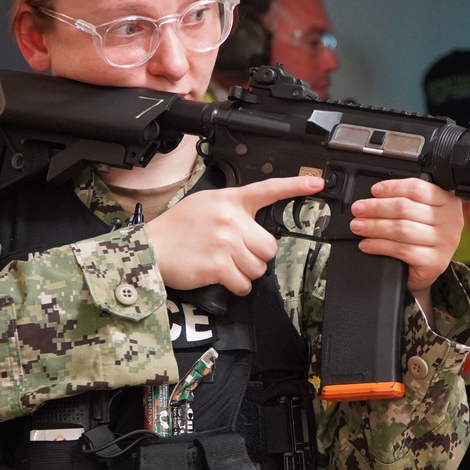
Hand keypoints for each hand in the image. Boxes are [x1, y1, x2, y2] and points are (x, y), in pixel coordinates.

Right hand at [147, 175, 324, 295]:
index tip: (317, 183)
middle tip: (237, 255)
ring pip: (259, 267)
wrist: (151, 247)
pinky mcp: (218, 265)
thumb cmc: (178, 228)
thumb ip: (233, 209)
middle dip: (257, 256)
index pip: (268, 189)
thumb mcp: (206, 204)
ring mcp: (225, 242)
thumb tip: (254, 224)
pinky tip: (220, 277)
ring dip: (245, 273)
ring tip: (224, 264)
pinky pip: (244, 284)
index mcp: (230, 200)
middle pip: (270, 246)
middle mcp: (231, 219)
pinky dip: (236, 286)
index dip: (296, 186)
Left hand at [348, 178, 463, 299]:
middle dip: (376, 208)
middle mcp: (450, 220)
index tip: (374, 191)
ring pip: (401, 229)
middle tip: (358, 210)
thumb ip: (404, 201)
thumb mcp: (420, 214)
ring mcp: (444, 242)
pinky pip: (401, 250)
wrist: (426, 271)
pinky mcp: (434, 262)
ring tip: (358, 226)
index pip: (417, 189)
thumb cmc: (421, 238)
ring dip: (374, 227)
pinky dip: (379, 246)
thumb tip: (374, 196)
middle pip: (405, 208)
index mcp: (447, 202)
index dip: (392, 188)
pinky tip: (367, 244)